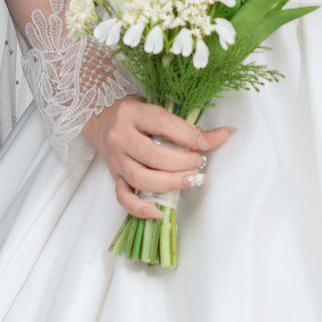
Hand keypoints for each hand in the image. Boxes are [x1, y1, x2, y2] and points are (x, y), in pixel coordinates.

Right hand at [83, 97, 232, 219]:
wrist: (100, 117)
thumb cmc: (134, 113)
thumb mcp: (156, 110)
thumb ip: (185, 125)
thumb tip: (222, 135)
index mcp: (132, 114)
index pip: (162, 124)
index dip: (188, 136)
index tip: (206, 144)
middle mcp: (121, 137)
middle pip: (153, 156)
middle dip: (182, 163)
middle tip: (199, 163)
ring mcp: (116, 160)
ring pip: (141, 178)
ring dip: (170, 183)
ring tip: (191, 180)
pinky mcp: (114, 177)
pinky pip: (123, 197)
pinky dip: (140, 208)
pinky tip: (159, 211)